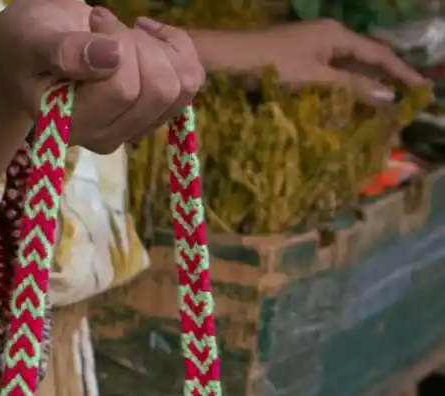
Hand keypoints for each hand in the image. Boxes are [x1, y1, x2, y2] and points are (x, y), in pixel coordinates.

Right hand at [0, 1, 204, 152]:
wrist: (31, 55)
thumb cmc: (26, 45)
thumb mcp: (34, 39)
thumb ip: (65, 51)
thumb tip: (109, 58)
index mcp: (72, 126)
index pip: (124, 88)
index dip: (118, 45)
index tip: (92, 25)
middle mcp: (104, 137)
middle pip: (158, 90)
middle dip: (139, 44)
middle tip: (105, 27)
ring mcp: (131, 130)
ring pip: (180, 86)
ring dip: (158, 46)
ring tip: (122, 34)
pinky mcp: (151, 116)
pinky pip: (190, 81)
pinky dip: (176, 47)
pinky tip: (144, 35)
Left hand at [264, 19, 425, 100]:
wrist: (233, 58)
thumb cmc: (273, 64)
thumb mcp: (314, 76)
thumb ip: (349, 85)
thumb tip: (386, 95)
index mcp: (338, 35)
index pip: (378, 54)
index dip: (400, 72)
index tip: (419, 88)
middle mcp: (330, 36)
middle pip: (365, 58)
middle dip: (385, 78)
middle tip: (405, 99)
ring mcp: (314, 46)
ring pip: (347, 66)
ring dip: (364, 84)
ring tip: (382, 104)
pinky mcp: (300, 58)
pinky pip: (330, 71)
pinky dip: (343, 85)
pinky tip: (348, 100)